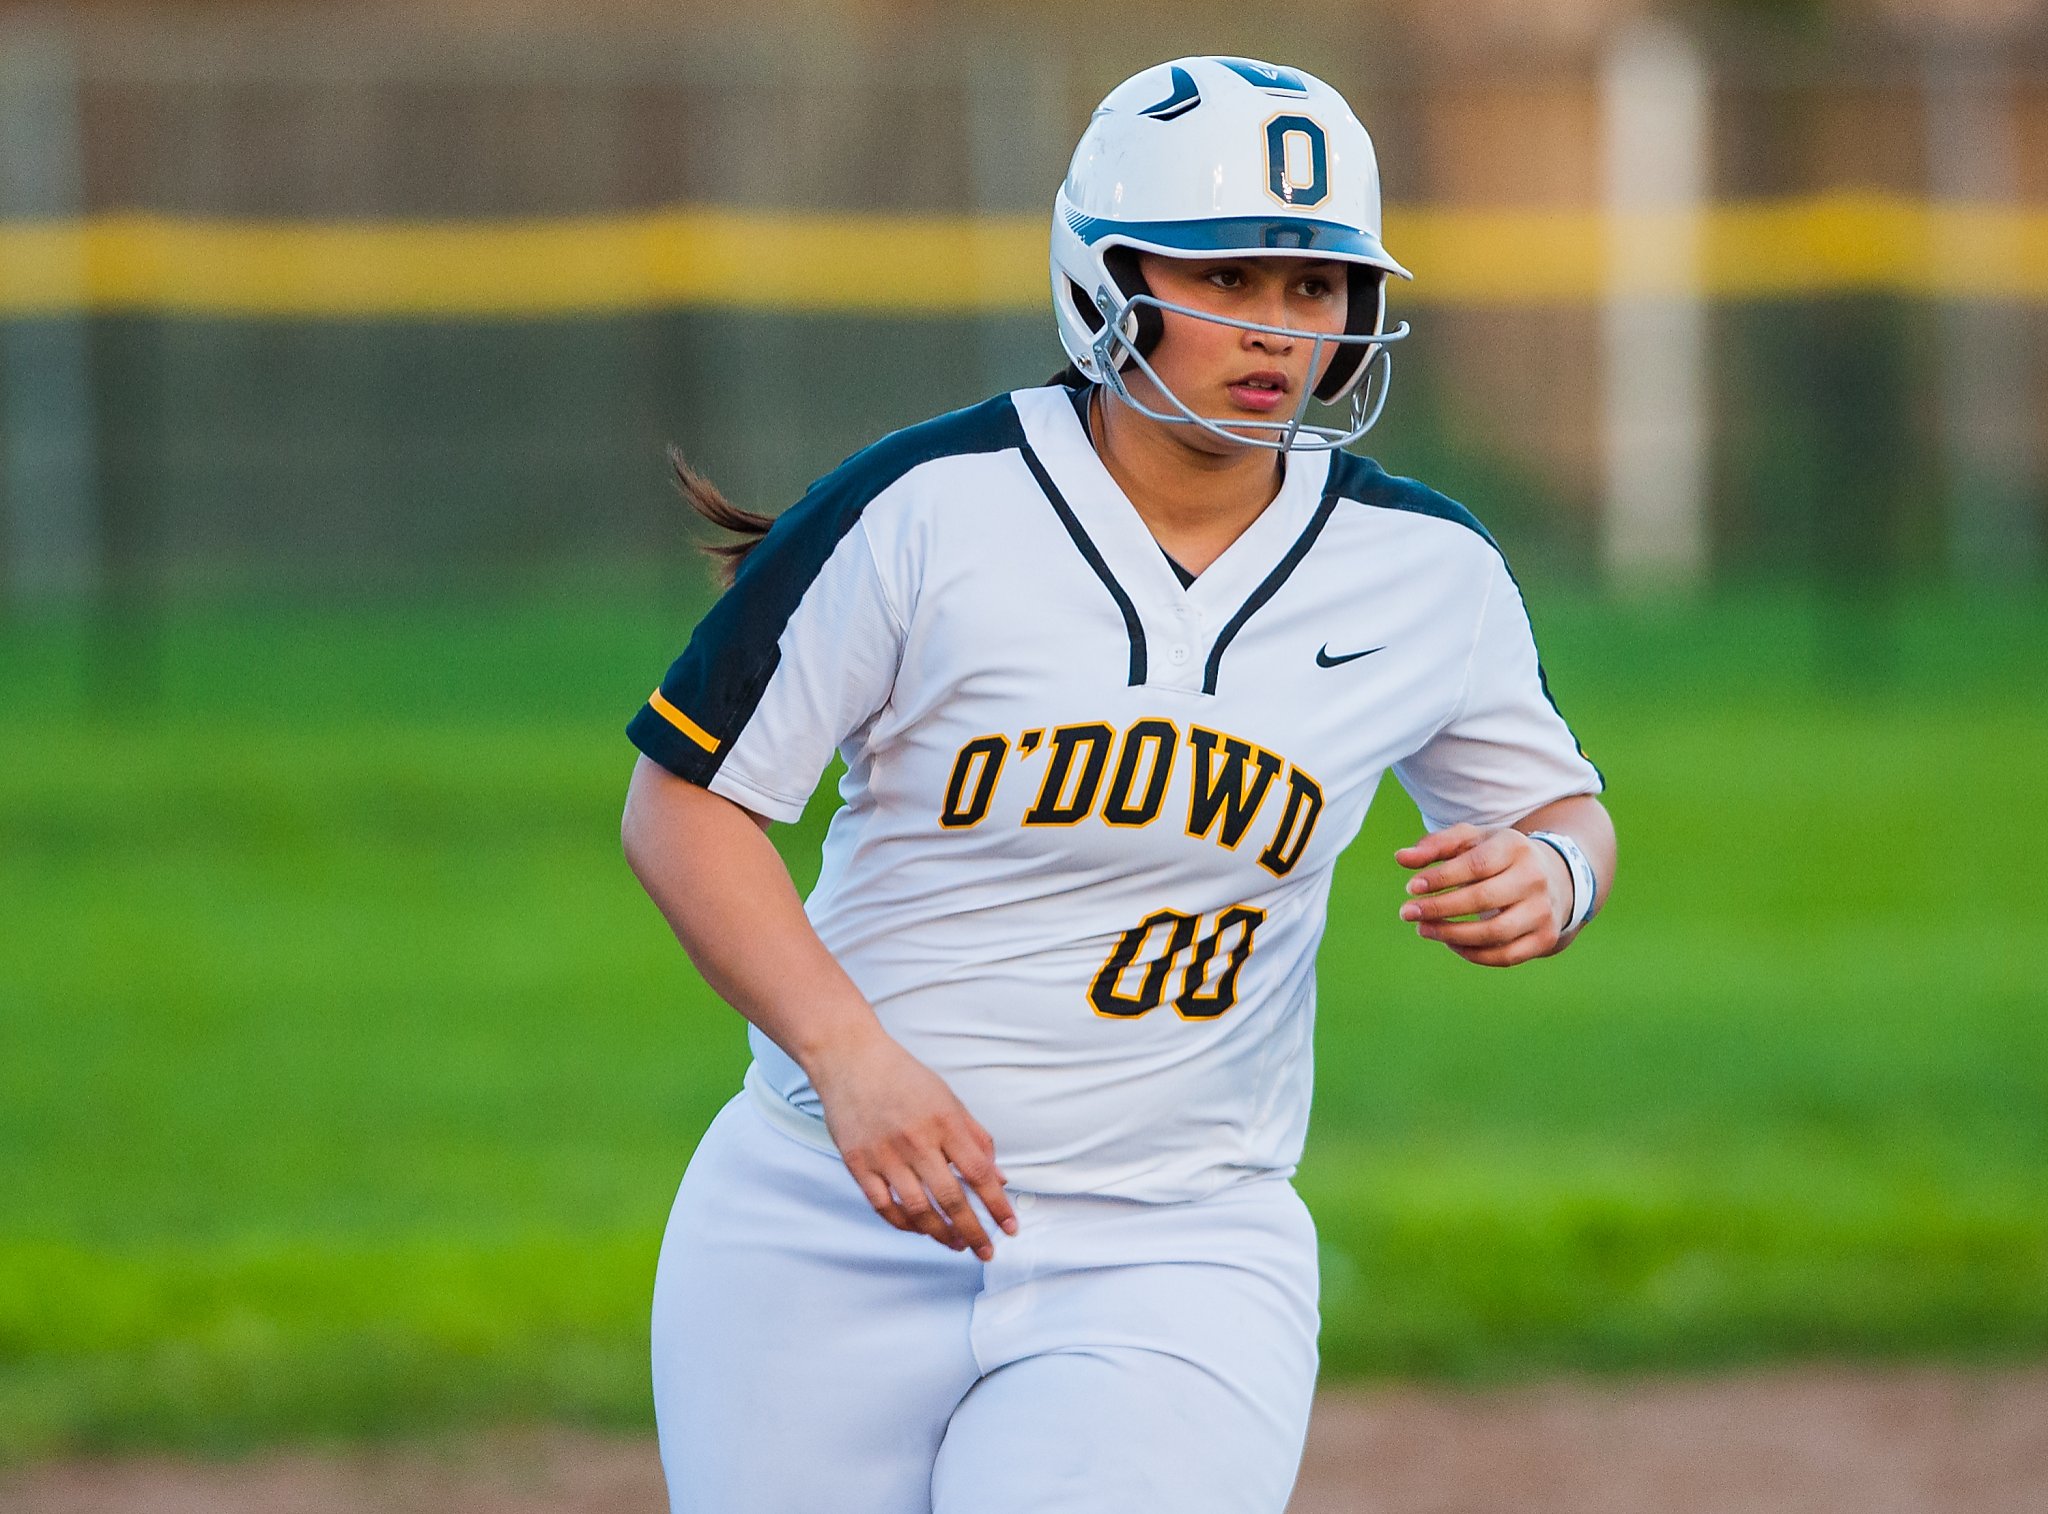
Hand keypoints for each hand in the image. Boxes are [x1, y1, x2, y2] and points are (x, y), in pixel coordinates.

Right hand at [807, 1028, 1018, 1260]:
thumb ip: (976, 1139)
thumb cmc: (904, 1078)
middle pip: (951, 1198)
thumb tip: (1000, 1179)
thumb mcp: (949, 1099)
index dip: (997, 1204)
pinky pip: (883, 1206)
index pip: (979, 1172)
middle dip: (974, 1231)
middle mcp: (916, 1140)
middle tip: (986, 1251)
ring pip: (917, 1209)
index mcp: (944, 1121)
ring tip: (956, 1245)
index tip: (1011, 1228)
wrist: (849, 1058)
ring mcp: (884, 1154)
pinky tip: (919, 1229)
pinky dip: (903, 1224)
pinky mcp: (857, 1163)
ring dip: (940, 1234)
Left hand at [1394, 822, 1572, 967]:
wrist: (1553, 877)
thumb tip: (1401, 858)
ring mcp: (1543, 910)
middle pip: (1482, 899)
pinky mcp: (1546, 938)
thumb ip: (1435, 846)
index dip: (1441, 878)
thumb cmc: (1497, 856)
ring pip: (1493, 933)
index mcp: (1515, 847)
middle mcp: (1535, 878)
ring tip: (1423, 929)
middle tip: (1407, 913)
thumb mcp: (1471, 840)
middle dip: (1438, 909)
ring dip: (1451, 935)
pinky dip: (1473, 954)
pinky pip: (1505, 956)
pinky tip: (1450, 943)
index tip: (1410, 888)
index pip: (1476, 865)